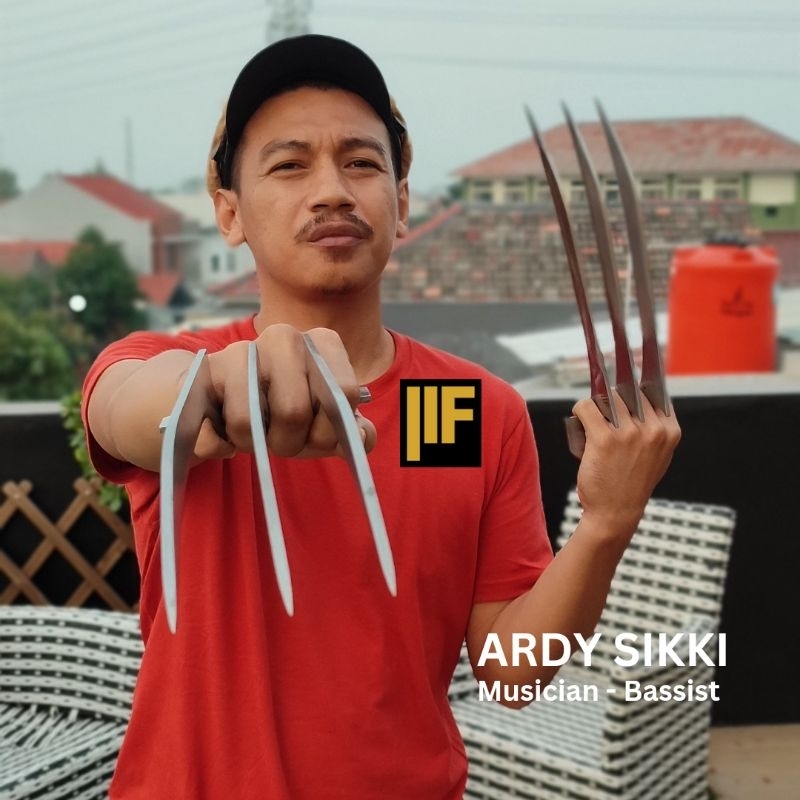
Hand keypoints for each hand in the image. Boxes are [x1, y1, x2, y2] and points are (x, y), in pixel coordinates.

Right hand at [192, 324, 375, 461]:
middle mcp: (283, 336)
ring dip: (252, 445)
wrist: (221, 399)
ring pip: (247, 422)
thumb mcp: (322, 421)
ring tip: (253, 434)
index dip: (331, 431)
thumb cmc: (284, 410)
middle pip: (294, 411)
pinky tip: (222, 432)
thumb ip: (351, 430)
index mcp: (321, 343)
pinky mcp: (198, 376)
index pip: (344, 394)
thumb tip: (361, 437)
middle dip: (289, 442)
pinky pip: (210, 433)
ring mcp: (238, 352)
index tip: (318, 434)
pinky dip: (218, 447)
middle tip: (282, 439)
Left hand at [571, 390, 680, 536]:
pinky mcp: (604, 439)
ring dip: (596, 404)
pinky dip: (580, 409)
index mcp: (669, 431)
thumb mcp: (657, 455)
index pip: (654, 393)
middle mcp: (653, 430)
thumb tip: (637, 398)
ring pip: (607, 397)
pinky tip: (580, 418)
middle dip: (613, 396)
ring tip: (592, 418)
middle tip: (604, 405)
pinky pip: (587, 407)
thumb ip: (654, 429)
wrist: (616, 513)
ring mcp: (629, 433)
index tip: (630, 371)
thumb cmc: (632, 483)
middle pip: (629, 392)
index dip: (637, 386)